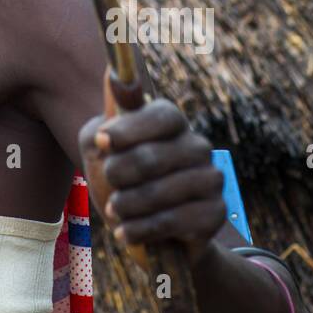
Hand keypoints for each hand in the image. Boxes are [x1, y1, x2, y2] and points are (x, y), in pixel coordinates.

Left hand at [79, 66, 225, 271]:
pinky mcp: (214, 213)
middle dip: (119, 174)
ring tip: (115, 211)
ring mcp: (211, 179)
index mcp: (172, 123)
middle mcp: (197, 146)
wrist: (149, 233)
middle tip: (109, 182)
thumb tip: (112, 79)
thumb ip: (99, 126)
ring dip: (126, 205)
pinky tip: (126, 232)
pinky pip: (173, 221)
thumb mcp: (98, 154)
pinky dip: (141, 229)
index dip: (129, 129)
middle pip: (154, 157)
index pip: (161, 116)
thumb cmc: (121, 183)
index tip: (102, 142)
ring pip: (160, 192)